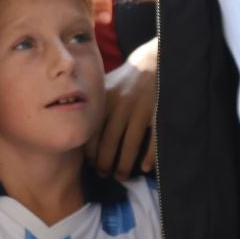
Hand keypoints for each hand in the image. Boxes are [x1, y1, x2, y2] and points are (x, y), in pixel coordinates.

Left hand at [92, 37, 156, 178]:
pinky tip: (145, 168)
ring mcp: (140, 109)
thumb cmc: (127, 79)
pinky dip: (149, 156)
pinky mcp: (159, 112)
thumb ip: (96, 108)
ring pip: (129, 144)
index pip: (93, 133)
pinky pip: (153, 140)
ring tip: (121, 176)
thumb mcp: (107, 88)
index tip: (91, 166)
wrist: (154, 61)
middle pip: (109, 142)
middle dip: (105, 164)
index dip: (91, 154)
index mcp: (106, 101)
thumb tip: (80, 133)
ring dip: (124, 165)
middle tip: (105, 176)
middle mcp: (121, 105)